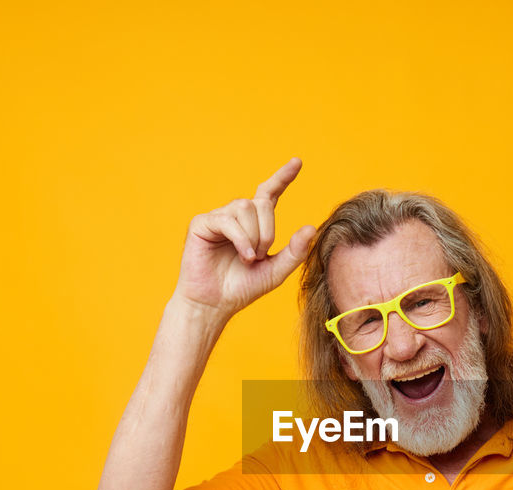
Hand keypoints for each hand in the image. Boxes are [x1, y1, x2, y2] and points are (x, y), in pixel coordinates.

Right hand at [173, 157, 316, 316]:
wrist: (214, 305)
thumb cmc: (242, 288)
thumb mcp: (275, 271)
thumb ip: (294, 252)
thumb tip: (311, 228)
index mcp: (254, 224)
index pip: (269, 193)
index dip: (282, 177)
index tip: (297, 162)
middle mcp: (236, 216)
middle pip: (261, 202)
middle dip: (268, 230)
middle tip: (261, 255)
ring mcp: (218, 218)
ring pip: (245, 208)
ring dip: (254, 235)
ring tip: (249, 258)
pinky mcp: (201, 224)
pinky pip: (227, 220)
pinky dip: (241, 239)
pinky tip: (244, 256)